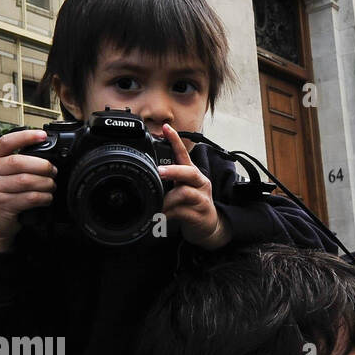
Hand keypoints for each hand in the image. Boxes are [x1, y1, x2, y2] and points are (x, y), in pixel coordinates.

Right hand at [0, 130, 56, 252]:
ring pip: (27, 180)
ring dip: (45, 183)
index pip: (6, 142)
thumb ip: (14, 163)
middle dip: (42, 166)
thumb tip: (43, 152)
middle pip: (20, 162)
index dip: (26, 136)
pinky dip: (43, 197)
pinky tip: (46, 198)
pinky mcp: (2, 204)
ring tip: (51, 186)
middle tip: (53, 171)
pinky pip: (29, 197)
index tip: (42, 136)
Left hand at [157, 125, 227, 249]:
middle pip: (189, 171)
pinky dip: (170, 214)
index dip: (176, 140)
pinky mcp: (200, 214)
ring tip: (157, 205)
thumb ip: (167, 182)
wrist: (208, 227)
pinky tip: (162, 216)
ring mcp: (201, 198)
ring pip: (185, 192)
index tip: (166, 128)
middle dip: (173, 170)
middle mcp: (199, 183)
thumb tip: (146, 177)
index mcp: (192, 174)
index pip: (184, 153)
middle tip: (159, 172)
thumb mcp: (180, 190)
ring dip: (167, 199)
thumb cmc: (190, 206)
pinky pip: (183, 211)